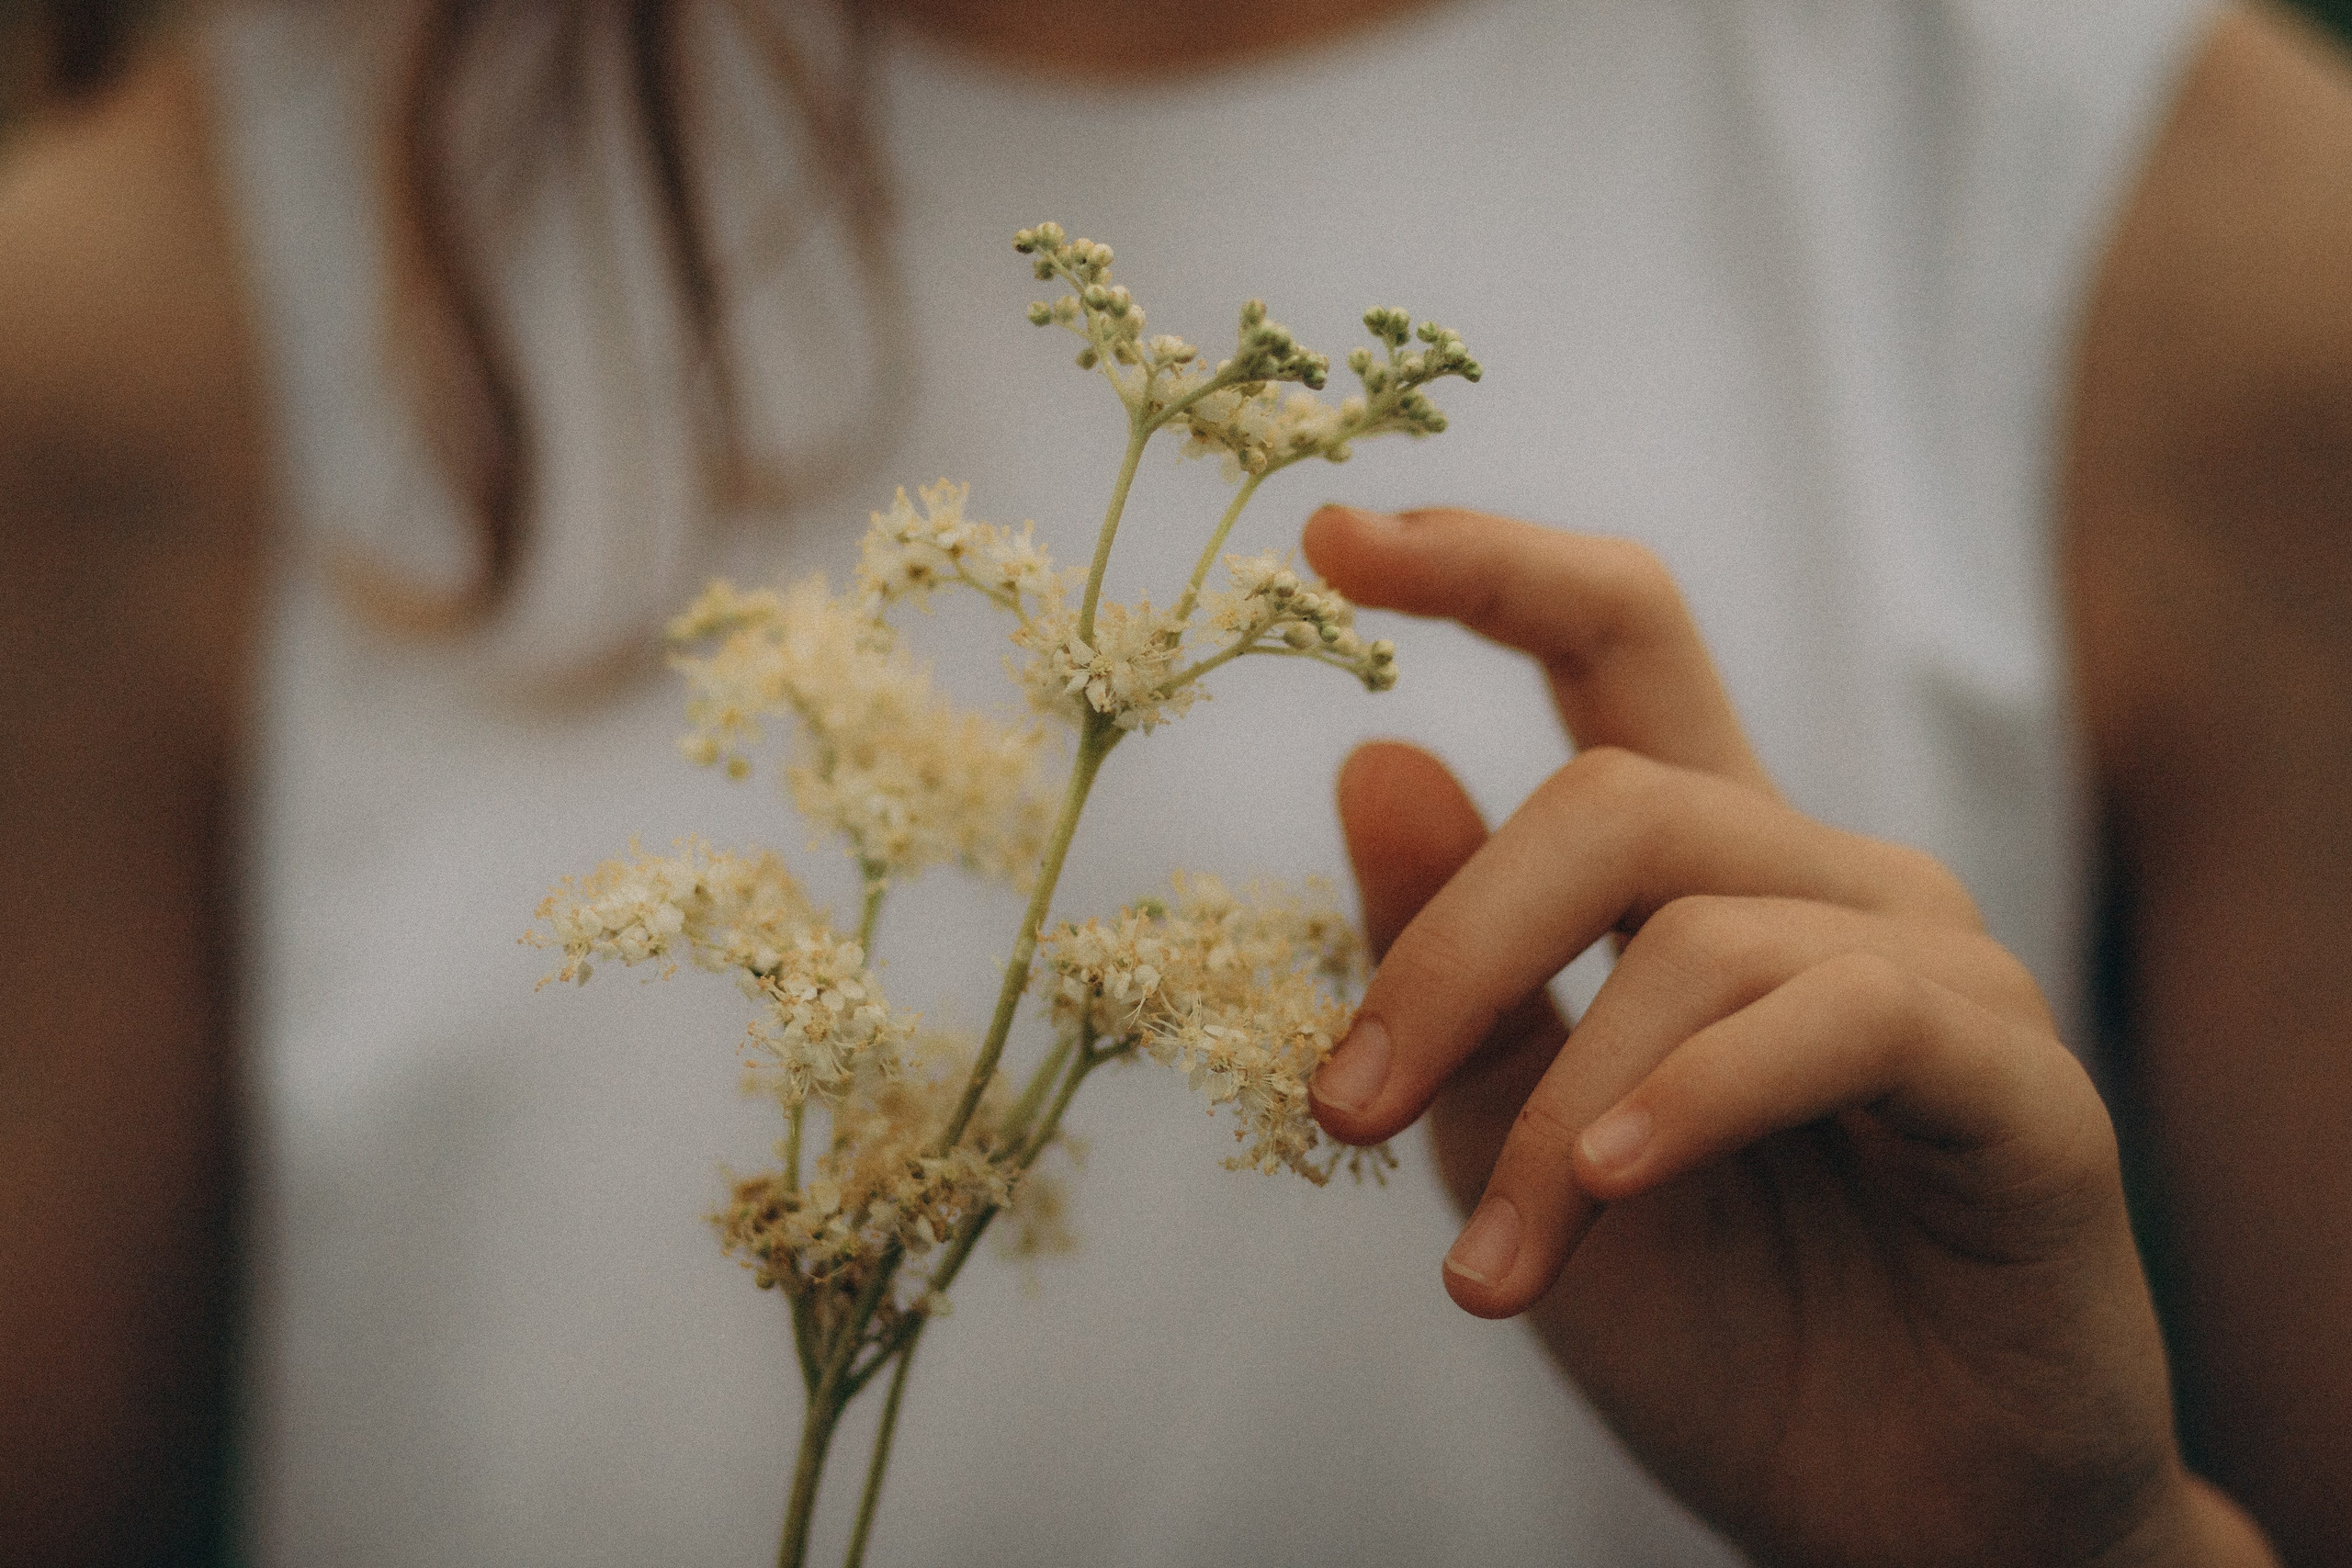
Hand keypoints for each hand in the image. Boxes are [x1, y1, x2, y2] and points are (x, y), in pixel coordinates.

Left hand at [1301, 506, 2271, 1567]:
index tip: (1330, 534)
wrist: (1889, 1514)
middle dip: (1447, 943)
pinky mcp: (2015, 1081)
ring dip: (1547, 1107)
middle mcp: (1826, 879)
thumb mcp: (1519, 1131)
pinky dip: (1695, 1098)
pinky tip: (1608, 1191)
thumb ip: (1458, 959)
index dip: (1484, 566)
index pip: (1613, 641)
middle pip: (1615, 787)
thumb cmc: (1716, 1319)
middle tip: (1336, 1107)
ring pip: (1696, 924)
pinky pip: (1840, 1019)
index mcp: (1708, 873)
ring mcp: (1934, 967)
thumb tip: (1372, 756)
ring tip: (1486, 1273)